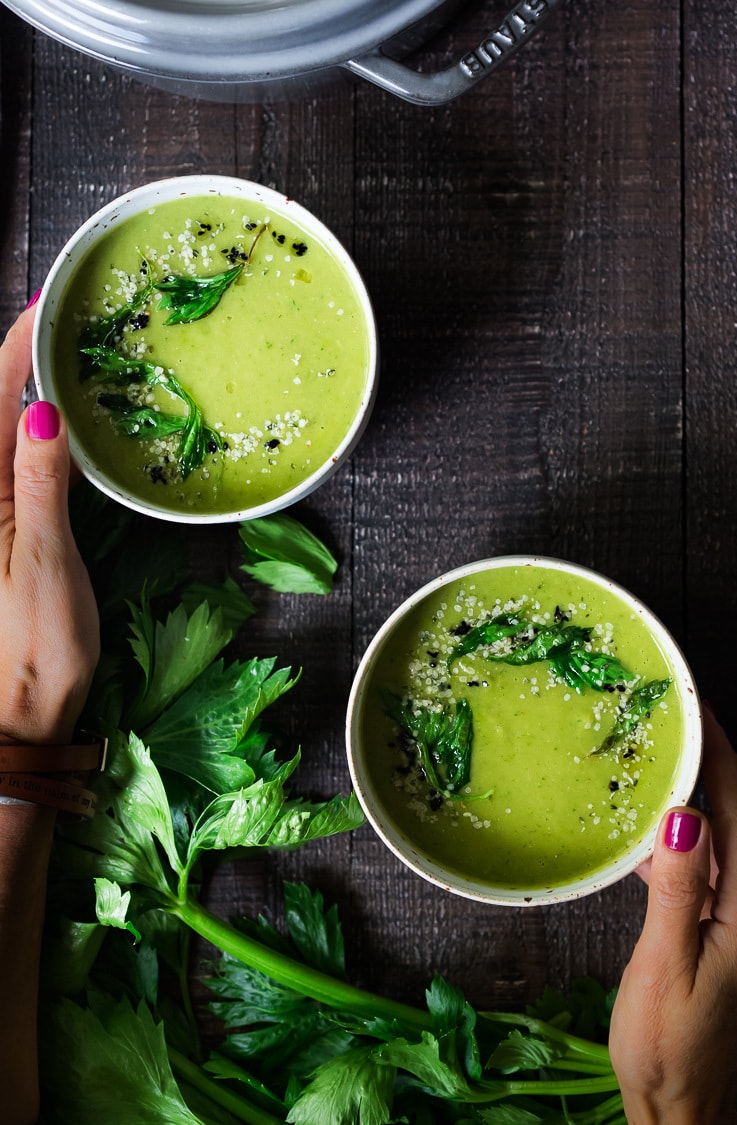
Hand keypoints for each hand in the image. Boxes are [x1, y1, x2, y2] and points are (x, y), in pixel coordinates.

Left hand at [0, 307, 98, 743]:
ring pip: (6, 431)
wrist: (20, 714)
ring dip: (30, 387)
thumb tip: (39, 412)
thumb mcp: (43, 566)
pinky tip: (64, 416)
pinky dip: (41, 428)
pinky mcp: (8, 528)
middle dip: (22, 357)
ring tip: (67, 350)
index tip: (45, 307)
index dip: (16, 351)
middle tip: (63, 315)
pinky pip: (20, 462)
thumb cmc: (34, 650)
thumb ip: (39, 487)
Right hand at [609, 705, 736, 1123]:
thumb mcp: (667, 968)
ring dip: (695, 790)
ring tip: (656, 753)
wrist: (681, 1106)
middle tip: (672, 716)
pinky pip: (702, 861)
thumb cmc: (670, 1045)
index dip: (720, 753)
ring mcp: (735, 915)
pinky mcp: (714, 926)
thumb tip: (683, 819)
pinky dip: (678, 831)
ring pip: (722, 832)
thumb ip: (679, 892)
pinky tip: (645, 825)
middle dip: (713, 758)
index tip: (693, 709)